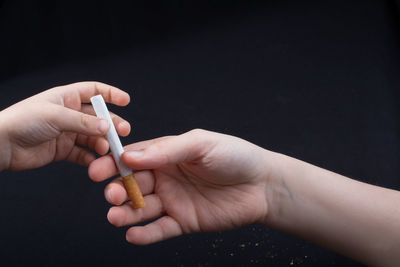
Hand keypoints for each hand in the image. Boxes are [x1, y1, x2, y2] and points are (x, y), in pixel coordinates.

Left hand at [0, 82, 129, 170]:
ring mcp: (67, 132)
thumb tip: (107, 127)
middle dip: (112, 124)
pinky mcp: (63, 150)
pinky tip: (95, 161)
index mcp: (66, 97)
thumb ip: (84, 122)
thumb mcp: (56, 116)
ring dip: (102, 143)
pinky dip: (91, 157)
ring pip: (93, 137)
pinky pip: (83, 153)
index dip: (111, 94)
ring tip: (106, 150)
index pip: (94, 91)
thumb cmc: (23, 121)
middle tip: (122, 133)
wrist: (2, 145)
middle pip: (98, 117)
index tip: (126, 101)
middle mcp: (69, 114)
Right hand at [89, 129, 270, 244]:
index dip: (114, 164)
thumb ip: (167, 149)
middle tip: (111, 195)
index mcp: (167, 154)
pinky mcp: (184, 221)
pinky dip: (146, 234)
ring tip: (116, 217)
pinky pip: (160, 229)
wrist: (262, 184)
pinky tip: (134, 235)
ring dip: (127, 213)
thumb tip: (130, 155)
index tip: (97, 170)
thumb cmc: (234, 156)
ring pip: (143, 208)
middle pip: (134, 185)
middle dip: (118, 190)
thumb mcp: (201, 144)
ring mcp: (174, 200)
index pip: (134, 158)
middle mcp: (166, 177)